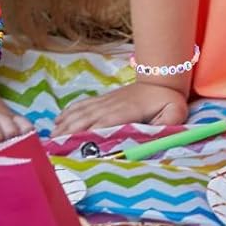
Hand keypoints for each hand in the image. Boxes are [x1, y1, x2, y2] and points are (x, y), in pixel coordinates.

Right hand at [52, 79, 188, 136]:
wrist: (161, 78)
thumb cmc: (168, 100)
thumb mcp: (175, 112)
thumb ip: (168, 124)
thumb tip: (160, 135)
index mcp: (127, 111)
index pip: (104, 122)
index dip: (88, 133)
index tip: (72, 145)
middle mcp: (112, 105)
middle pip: (86, 118)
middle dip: (69, 132)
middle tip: (53, 148)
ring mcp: (106, 101)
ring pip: (81, 112)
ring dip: (65, 124)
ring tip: (51, 139)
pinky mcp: (103, 99)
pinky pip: (82, 105)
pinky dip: (68, 113)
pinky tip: (58, 122)